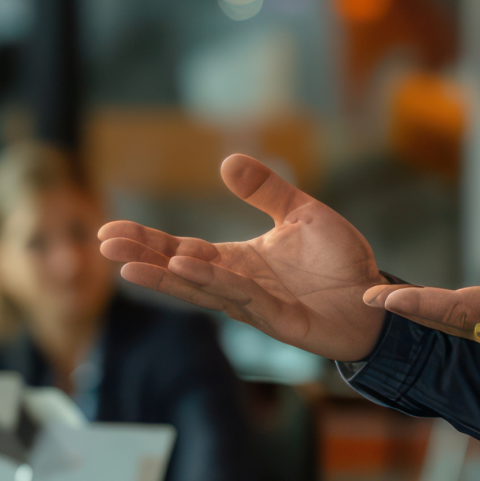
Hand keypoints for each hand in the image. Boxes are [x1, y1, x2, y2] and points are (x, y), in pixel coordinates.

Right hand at [98, 154, 387, 361]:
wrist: (376, 300)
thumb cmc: (338, 263)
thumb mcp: (301, 213)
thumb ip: (267, 189)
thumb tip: (226, 160)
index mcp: (237, 260)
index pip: (181, 249)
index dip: (147, 242)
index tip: (109, 232)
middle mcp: (238, 284)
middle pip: (181, 271)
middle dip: (143, 259)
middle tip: (104, 246)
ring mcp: (256, 305)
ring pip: (204, 289)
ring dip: (169, 277)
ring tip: (133, 265)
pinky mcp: (280, 320)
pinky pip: (244, 299)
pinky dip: (215, 283)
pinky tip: (189, 268)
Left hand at [363, 174, 479, 366]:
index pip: (459, 306)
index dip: (417, 303)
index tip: (381, 299)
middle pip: (456, 321)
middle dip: (417, 308)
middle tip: (375, 298)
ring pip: (477, 330)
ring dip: (448, 315)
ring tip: (410, 300)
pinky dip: (476, 321)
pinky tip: (466, 310)